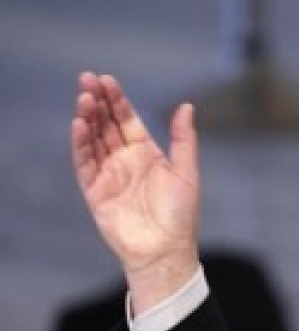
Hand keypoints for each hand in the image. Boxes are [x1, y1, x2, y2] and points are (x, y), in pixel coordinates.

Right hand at [71, 72, 200, 312]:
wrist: (165, 250)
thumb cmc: (180, 215)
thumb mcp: (186, 172)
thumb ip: (183, 139)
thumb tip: (187, 106)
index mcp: (147, 153)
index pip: (127, 120)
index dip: (117, 100)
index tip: (108, 80)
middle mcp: (125, 160)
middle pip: (106, 124)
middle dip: (98, 102)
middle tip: (88, 79)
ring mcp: (108, 174)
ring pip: (93, 139)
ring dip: (87, 118)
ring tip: (84, 98)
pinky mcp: (95, 191)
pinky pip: (85, 163)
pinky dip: (81, 144)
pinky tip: (79, 125)